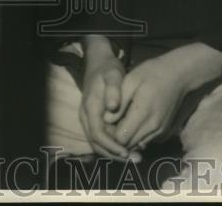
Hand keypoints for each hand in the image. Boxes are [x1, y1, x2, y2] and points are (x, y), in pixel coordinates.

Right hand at [78, 36, 133, 159]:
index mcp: (90, 108)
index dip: (112, 146)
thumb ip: (113, 90)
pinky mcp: (96, 120)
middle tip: (135, 159)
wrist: (99, 63)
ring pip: (99, 144)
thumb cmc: (107, 69)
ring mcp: (90, 119)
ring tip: (135, 157)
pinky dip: (114, 146)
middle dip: (115, 155)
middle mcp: (86, 117)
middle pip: (97, 144)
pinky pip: (102, 138)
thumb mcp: (112, 75)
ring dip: (115, 153)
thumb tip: (113, 107)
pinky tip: (130, 147)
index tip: (127, 151)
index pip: (98, 135)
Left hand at [108, 54, 186, 152]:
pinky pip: (145, 141)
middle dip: (116, 138)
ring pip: (136, 145)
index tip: (105, 121)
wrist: (178, 76)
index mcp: (143, 112)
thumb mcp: (131, 80)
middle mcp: (153, 127)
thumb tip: (105, 120)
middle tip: (109, 122)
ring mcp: (160, 131)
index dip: (110, 133)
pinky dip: (136, 136)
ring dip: (126, 138)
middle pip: (128, 145)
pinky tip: (131, 122)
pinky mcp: (163, 132)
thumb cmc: (151, 74)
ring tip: (119, 122)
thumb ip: (119, 101)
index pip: (121, 138)